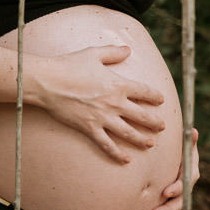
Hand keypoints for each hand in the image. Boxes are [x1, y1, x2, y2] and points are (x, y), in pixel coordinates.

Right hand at [35, 45, 165, 163]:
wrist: (47, 81)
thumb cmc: (69, 65)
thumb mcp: (92, 54)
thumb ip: (112, 52)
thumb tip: (128, 49)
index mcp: (118, 84)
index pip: (144, 92)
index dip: (155, 96)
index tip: (160, 100)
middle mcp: (115, 102)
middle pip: (142, 116)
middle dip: (155, 122)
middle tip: (162, 126)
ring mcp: (103, 117)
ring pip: (129, 133)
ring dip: (142, 139)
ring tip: (150, 143)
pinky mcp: (90, 128)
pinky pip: (107, 145)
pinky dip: (118, 154)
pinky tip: (126, 160)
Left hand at [142, 128, 199, 209]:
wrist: (179, 161)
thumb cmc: (181, 151)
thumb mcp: (185, 146)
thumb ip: (188, 141)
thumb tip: (192, 130)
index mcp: (189, 174)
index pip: (185, 183)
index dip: (177, 188)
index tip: (166, 191)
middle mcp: (185, 187)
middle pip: (178, 201)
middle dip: (167, 208)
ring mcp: (177, 197)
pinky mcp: (169, 203)